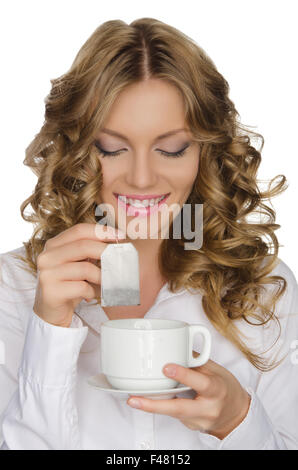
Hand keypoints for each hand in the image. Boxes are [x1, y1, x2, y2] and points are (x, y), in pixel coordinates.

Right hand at [33, 223, 124, 327]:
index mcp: (53, 245)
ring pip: (85, 268)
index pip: (79, 230)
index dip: (101, 232)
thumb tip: (117, 240)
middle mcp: (47, 257)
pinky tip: (91, 294)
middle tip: (120, 258)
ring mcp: (47, 274)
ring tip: (107, 282)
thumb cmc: (69, 285)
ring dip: (102, 276)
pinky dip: (92, 291)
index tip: (119, 236)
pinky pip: (82, 287)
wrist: (50, 312)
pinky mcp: (51, 292)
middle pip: (83, 246)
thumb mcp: (77, 263)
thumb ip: (89, 250)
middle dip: (106, 251)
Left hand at [127, 356, 250, 439]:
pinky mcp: (191, 426)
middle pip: (179, 408)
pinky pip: (174, 415)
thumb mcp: (216, 370)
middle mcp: (208, 408)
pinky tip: (148, 402)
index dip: (184, 375)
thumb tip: (175, 345)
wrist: (237, 414)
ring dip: (152, 407)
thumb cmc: (225, 387)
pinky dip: (161, 407)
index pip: (201, 382)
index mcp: (217, 389)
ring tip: (133, 400)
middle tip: (134, 399)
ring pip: (173, 413)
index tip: (166, 367)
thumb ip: (196, 361)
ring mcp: (199, 421)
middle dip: (155, 405)